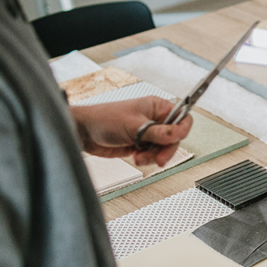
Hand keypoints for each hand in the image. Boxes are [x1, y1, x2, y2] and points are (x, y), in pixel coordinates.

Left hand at [70, 96, 192, 166]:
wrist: (84, 133)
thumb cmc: (104, 120)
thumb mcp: (134, 126)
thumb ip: (157, 132)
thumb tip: (177, 134)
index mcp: (156, 107)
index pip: (182, 118)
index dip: (182, 130)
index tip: (176, 139)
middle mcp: (155, 119)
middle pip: (174, 137)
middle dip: (166, 149)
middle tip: (159, 159)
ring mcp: (148, 132)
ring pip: (164, 148)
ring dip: (154, 156)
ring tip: (140, 157)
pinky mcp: (141, 144)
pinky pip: (153, 154)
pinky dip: (147, 159)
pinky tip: (136, 157)